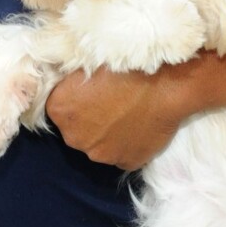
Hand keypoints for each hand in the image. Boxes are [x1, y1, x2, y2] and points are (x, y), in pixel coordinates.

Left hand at [45, 63, 190, 169]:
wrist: (166, 85)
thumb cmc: (127, 65)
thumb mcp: (88, 63)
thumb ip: (74, 82)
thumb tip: (74, 87)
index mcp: (60, 109)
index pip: (60, 108)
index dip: (77, 99)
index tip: (94, 90)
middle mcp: (74, 137)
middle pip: (78, 130)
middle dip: (91, 120)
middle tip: (114, 102)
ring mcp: (101, 154)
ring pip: (101, 145)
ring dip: (110, 134)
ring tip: (130, 115)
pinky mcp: (126, 163)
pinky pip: (124, 155)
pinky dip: (130, 145)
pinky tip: (141, 127)